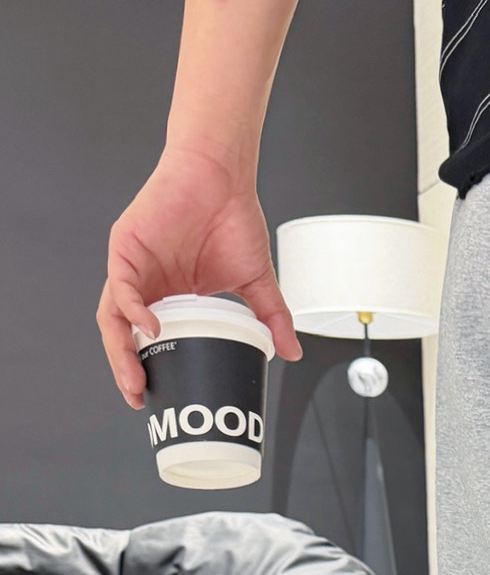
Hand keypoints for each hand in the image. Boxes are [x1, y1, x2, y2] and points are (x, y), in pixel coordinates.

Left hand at [97, 145, 301, 408]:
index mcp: (168, 295)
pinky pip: (119, 287)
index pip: (147, 340)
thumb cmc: (232, 218)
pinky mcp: (124, 246)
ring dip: (119, 350)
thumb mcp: (255, 281)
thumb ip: (269, 317)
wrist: (222, 175)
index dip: (148, 369)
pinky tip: (148, 329)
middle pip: (123, 335)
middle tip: (139, 398)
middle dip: (126, 370)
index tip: (157, 398)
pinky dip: (130, 311)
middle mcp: (145, 285)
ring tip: (135, 377)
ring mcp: (132, 267)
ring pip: (112, 317)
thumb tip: (291, 351)